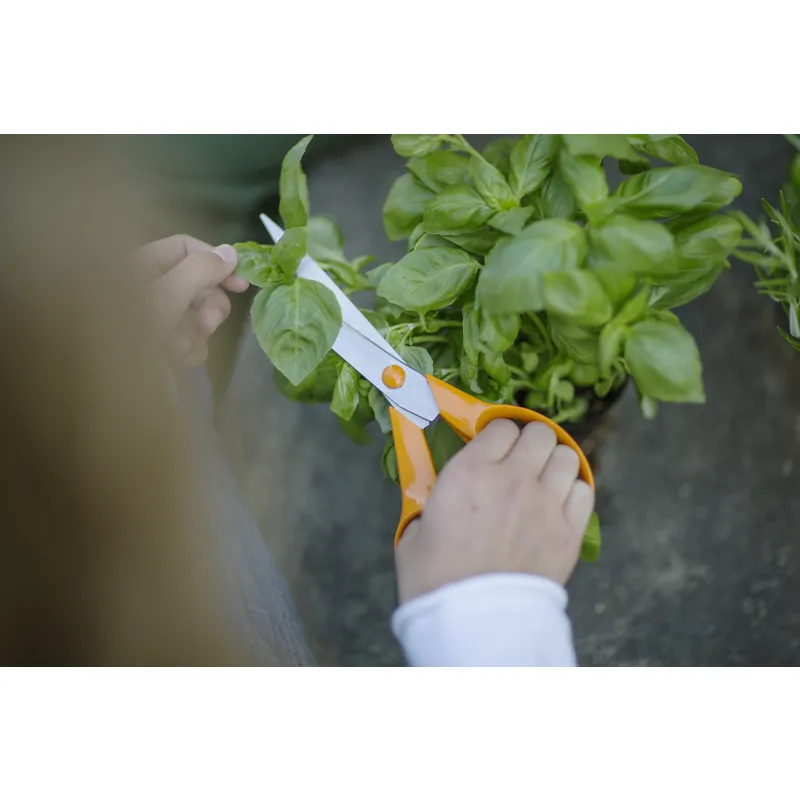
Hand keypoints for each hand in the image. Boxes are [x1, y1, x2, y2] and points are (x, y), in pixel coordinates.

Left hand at [131, 235, 248, 368]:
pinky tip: (174, 362)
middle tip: (210, 322)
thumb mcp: (166, 295)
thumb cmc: (129, 335)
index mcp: (136, 267)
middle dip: (208, 305)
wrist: (114, 388)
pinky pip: (194, 341)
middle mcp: (148, 290)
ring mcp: (157, 322)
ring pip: (199, 314)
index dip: (214, 260)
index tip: (240, 280)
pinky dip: (190, 351)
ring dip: (196, 332)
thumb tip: (231, 253)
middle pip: (196, 283)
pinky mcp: (165, 349)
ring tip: (177, 348)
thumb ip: (200, 270)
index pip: (183, 247)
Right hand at [395, 420, 594, 604]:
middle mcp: (513, 479)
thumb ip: (430, 500)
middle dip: (530, 442)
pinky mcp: (569, 532)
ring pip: (567, 456)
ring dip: (554, 463)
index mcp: (470, 472)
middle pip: (540, 433)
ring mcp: (546, 504)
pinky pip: (585, 491)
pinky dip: (574, 491)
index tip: (493, 447)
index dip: (497, 435)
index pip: (501, 426)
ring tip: (543, 479)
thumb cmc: (435, 581)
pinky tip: (559, 503)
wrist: (473, 624)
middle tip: (520, 460)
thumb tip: (441, 493)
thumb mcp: (413, 530)